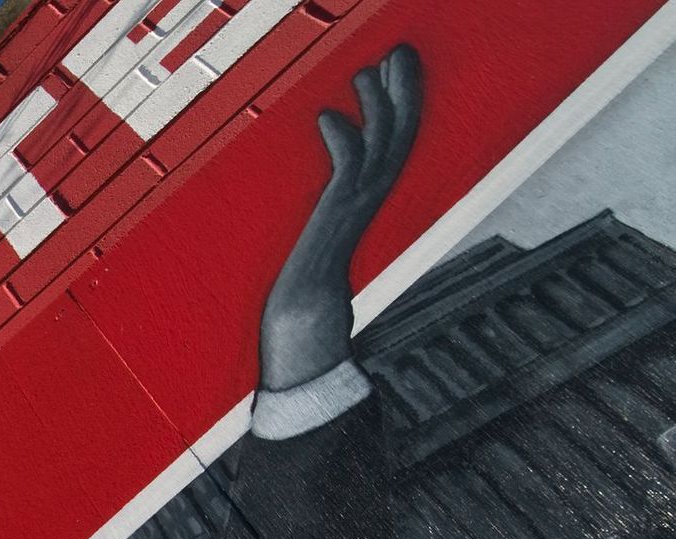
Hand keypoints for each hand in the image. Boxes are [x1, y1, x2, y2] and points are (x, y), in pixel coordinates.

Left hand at [260, 45, 422, 390]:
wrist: (304, 317)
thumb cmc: (310, 276)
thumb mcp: (325, 226)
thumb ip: (331, 201)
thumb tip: (328, 182)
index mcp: (373, 193)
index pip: (400, 136)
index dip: (406, 97)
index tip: (401, 60)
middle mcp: (372, 197)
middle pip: (402, 132)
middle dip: (404, 89)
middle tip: (399, 50)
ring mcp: (355, 207)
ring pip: (381, 145)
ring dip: (376, 106)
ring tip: (364, 73)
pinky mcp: (334, 218)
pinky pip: (347, 172)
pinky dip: (342, 141)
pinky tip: (329, 117)